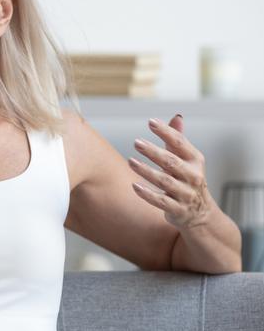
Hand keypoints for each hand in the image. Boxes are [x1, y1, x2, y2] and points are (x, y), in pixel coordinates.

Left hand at [128, 114, 213, 230]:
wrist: (200, 213)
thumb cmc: (187, 179)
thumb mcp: (187, 160)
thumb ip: (178, 140)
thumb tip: (176, 117)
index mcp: (195, 160)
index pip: (180, 143)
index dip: (166, 132)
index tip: (151, 122)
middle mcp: (193, 176)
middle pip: (171, 162)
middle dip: (153, 151)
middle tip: (137, 142)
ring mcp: (186, 194)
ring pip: (164, 181)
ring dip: (146, 171)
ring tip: (130, 161)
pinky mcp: (178, 209)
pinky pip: (161, 202)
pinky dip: (148, 194)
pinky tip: (134, 185)